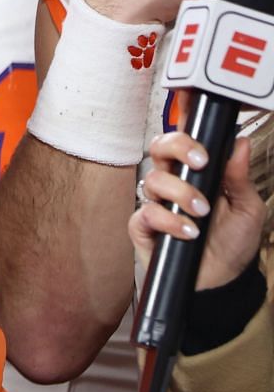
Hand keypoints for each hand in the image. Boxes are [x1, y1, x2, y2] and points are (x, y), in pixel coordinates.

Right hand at [129, 130, 267, 289]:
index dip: (182, 121)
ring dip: (181, 193)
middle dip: (178, 147)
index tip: (193, 111)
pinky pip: (147, 213)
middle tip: (200, 162)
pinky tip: (189, 231)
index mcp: (196, 172)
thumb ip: (239, 176)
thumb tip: (240, 143)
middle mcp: (173, 182)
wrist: (223, 280)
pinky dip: (169, 221)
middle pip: (159, 147)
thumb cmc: (232, 243)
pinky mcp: (143, 227)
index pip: (185, 139)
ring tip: (202, 212)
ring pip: (154, 180)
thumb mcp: (247, 207)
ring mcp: (156, 203)